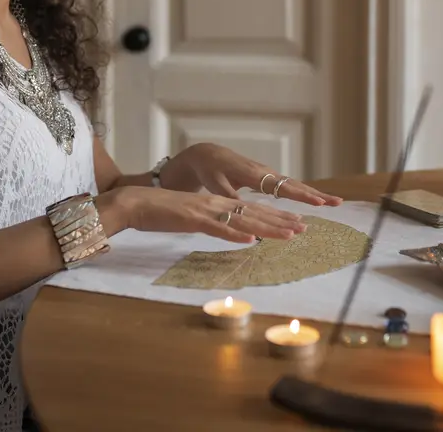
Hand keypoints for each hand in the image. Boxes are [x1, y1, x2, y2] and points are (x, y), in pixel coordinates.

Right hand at [113, 186, 306, 244]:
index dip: (276, 217)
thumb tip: (235, 232)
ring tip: (289, 234)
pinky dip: (234, 234)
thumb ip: (214, 222)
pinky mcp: (192, 219)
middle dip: (280, 221)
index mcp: (218, 203)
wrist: (138, 203)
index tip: (296, 224)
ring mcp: (205, 211)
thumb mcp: (195, 217)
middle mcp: (216, 204)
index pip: (252, 210)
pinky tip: (249, 240)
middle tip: (304, 228)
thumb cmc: (163, 212)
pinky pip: (217, 228)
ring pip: (242, 220)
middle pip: (254, 213)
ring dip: (267, 228)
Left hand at [165, 142, 342, 206]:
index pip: (281, 186)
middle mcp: (265, 172)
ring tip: (334, 203)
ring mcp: (268, 174)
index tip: (317, 202)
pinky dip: (304, 192)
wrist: (208, 155)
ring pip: (295, 184)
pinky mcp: (267, 177)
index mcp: (254, 174)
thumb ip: (230, 198)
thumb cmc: (210, 171)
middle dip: (316, 194)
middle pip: (295, 184)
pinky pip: (289, 185)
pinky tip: (315, 200)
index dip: (300, 195)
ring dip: (314, 193)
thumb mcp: (216, 185)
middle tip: (337, 203)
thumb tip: (242, 212)